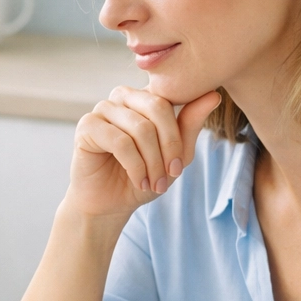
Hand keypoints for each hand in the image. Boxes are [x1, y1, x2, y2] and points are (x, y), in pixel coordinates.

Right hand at [66, 87, 220, 218]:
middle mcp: (122, 97)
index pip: (170, 100)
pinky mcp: (86, 126)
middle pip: (157, 108)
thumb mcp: (175, 155)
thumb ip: (190, 125)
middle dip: (169, 146)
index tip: (179, 166)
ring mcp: (102, 109)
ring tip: (153, 184)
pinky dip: (135, 166)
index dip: (178, 136)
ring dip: (152, 162)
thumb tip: (213, 95)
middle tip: (170, 175)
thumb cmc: (143, 176)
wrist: (111, 204)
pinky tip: (138, 181)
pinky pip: (120, 141)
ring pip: (140, 128)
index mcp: (144, 97)